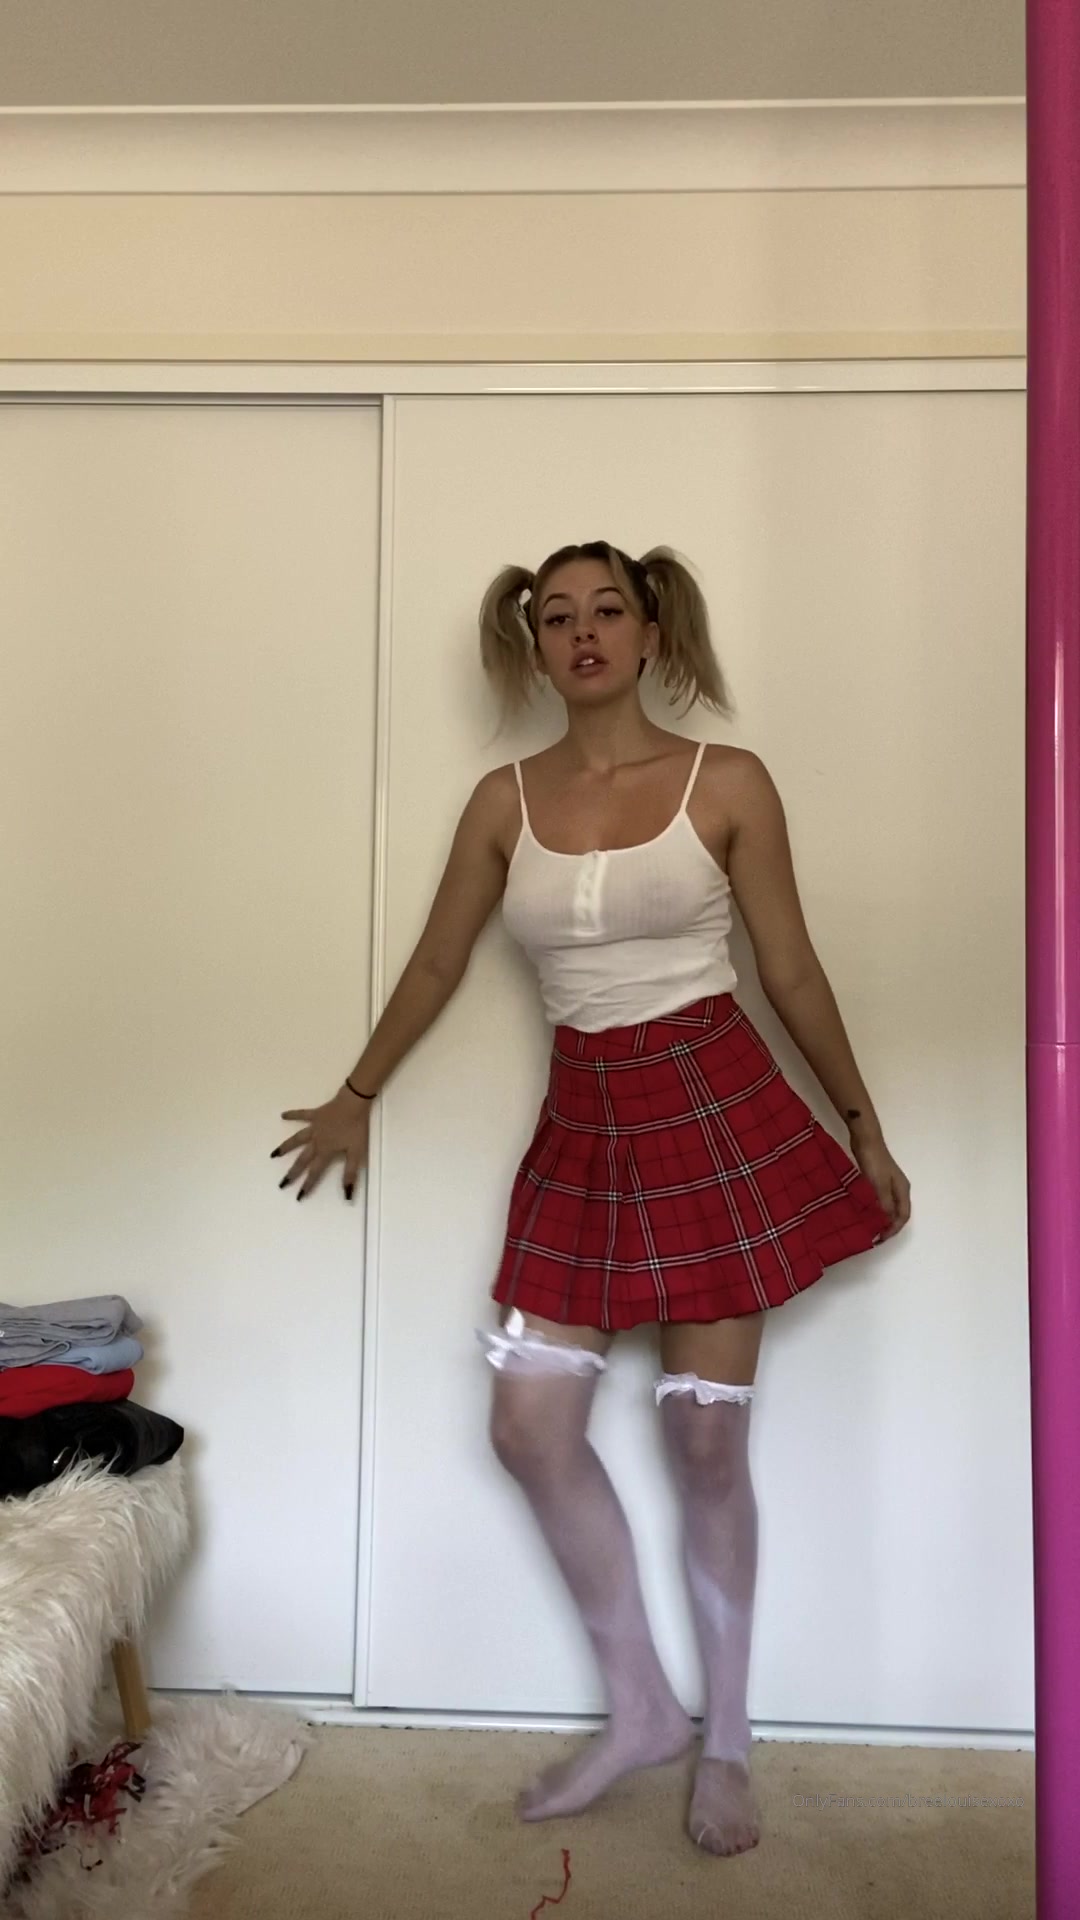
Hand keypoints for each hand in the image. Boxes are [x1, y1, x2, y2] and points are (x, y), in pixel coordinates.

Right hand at [271, 1087, 370, 1201]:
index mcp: (326, 1151)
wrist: (354, 1103)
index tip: (299, 1196)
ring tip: (273, 1155)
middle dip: (292, 1172)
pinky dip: (292, 1115)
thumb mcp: (357, 1152)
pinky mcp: (315, 1114)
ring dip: (285, 1147)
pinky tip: (282, 1115)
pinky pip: (301, 1115)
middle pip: (302, 1159)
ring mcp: (314, 1127)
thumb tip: (347, 1193)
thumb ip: (350, 1172)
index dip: (308, 1184)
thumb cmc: (356, 1128)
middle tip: (282, 1183)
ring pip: (296, 1139)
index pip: (315, 1172)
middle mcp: (316, 1141)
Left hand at [850, 1132, 910, 1238]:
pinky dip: (873, 1208)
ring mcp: (888, 1183)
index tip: (880, 1238)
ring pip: (887, 1206)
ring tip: (868, 1227)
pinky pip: (878, 1199)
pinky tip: (863, 1212)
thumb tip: (887, 1220)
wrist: (865, 1139)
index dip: (893, 1229)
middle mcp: (898, 1188)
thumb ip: (884, 1203)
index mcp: (903, 1190)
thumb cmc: (874, 1161)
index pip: (903, 1216)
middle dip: (888, 1225)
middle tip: (874, 1236)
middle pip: (897, 1212)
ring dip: (880, 1217)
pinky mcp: (877, 1179)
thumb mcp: (879, 1184)